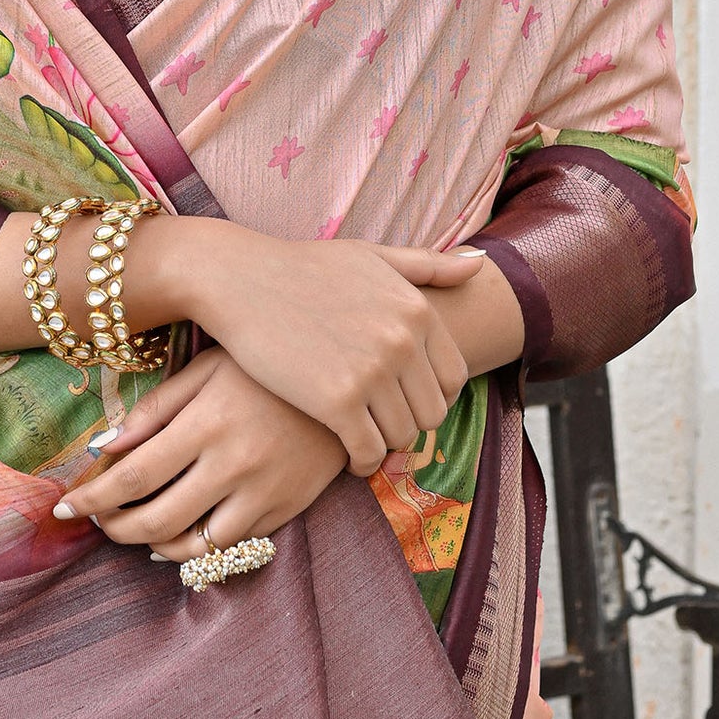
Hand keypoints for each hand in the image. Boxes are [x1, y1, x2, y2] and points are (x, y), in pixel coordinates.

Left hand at [52, 347, 345, 555]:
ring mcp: (265, 491)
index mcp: (207, 421)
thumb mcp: (207, 368)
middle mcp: (234, 463)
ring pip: (195, 547)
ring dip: (155, 547)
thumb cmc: (266, 366)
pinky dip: (199, 550)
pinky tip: (182, 535)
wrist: (349, 375)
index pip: (133, 475)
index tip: (64, 510)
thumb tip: (103, 448)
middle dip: (116, 530)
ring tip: (137, 532)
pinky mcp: (288, 508)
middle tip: (98, 524)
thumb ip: (155, 409)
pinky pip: (234, 546)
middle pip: (157, 520)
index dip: (92, 499)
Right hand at [131, 223, 480, 474]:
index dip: (432, 397)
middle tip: (382, 425)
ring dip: (386, 444)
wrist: (238, 279)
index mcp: (417, 309)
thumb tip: (480, 265)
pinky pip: (369, 451)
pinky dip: (363, 462)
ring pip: (402, 436)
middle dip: (410, 423)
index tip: (405, 401)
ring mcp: (371, 372)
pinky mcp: (336, 402)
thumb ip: (428, 265)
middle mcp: (402, 341)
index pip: (455, 378)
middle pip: (433, 413)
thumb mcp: (370, 256)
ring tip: (364, 438)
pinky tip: (349, 458)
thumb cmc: (302, 267)